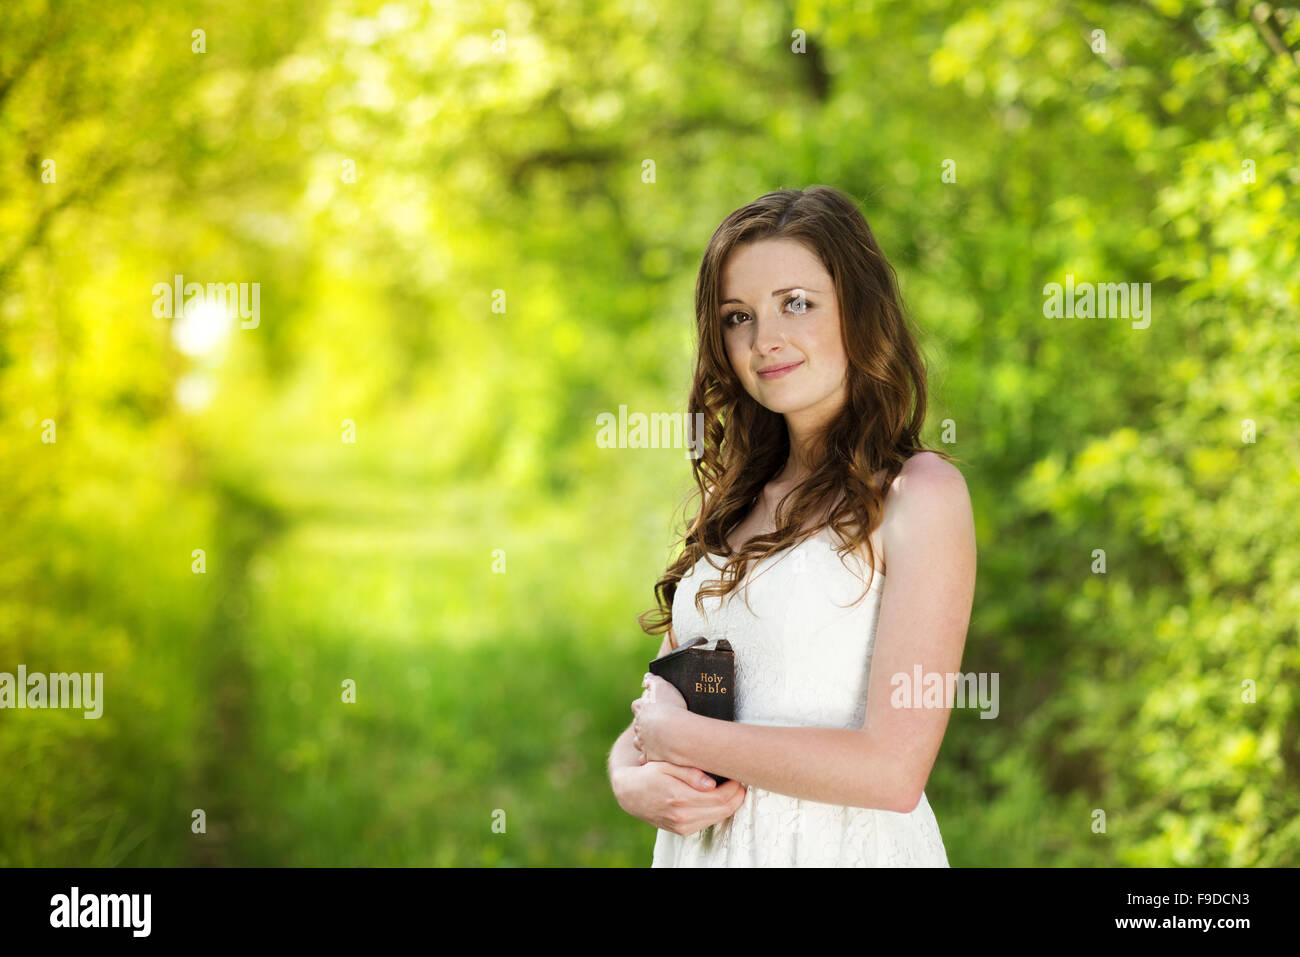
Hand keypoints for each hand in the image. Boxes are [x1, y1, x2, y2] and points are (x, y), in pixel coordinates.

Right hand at [612, 761, 747, 835]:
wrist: (629, 793)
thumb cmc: (648, 773)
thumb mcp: (665, 764)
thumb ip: (689, 772)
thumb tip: (711, 784)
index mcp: (680, 797)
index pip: (720, 797)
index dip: (734, 786)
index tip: (737, 774)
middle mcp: (682, 816)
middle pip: (724, 810)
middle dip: (737, 795)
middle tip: (739, 780)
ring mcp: (682, 826)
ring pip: (719, 818)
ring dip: (730, 805)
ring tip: (732, 788)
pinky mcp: (682, 831)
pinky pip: (708, 822)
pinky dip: (718, 811)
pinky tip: (718, 799)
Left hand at [631, 674, 687, 763]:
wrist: (674, 734)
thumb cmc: (670, 707)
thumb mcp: (662, 687)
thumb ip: (653, 681)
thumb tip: (647, 677)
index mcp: (641, 709)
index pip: (637, 706)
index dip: (642, 706)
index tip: (647, 706)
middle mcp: (638, 727)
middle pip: (637, 725)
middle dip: (642, 725)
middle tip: (653, 724)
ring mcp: (643, 743)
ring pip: (638, 742)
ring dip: (644, 741)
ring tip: (653, 741)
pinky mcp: (650, 756)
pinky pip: (646, 758)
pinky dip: (649, 757)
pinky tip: (654, 757)